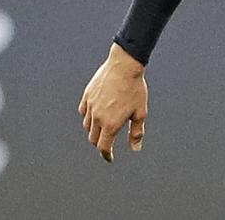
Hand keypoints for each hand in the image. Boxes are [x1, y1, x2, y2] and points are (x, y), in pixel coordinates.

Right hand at [79, 43, 147, 162]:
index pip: (104, 147)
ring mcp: (90, 106)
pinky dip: (88, 116)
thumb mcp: (140, 112)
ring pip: (87, 126)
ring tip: (104, 126)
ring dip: (94, 130)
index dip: (107, 155)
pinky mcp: (87, 96)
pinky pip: (84, 112)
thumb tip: (135, 148)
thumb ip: (136, 132)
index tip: (110, 158)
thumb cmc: (135, 89)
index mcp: (111, 124)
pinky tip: (96, 113)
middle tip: (108, 142)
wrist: (124, 66)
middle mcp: (97, 118)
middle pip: (94, 138)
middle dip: (101, 143)